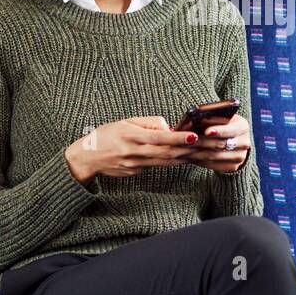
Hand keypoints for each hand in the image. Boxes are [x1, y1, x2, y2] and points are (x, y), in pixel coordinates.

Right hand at [65, 116, 197, 181]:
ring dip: (186, 157)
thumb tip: (169, 128)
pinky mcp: (136, 172)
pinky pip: (157, 166)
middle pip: (167, 153)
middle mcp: (135, 152)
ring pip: (166, 161)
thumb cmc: (107, 135)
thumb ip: (148, 123)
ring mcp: (136, 165)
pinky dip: (173, 162)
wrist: (87, 158)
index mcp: (132, 136)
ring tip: (203, 153)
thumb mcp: (126, 122)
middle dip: (189, 150)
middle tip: (207, 147)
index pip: (160, 138)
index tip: (194, 137)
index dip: (178, 138)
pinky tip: (186, 158)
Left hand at [181, 114, 250, 174]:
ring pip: (215, 156)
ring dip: (197, 153)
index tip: (206, 131)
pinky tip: (188, 156)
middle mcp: (245, 142)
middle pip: (221, 144)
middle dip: (202, 142)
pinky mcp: (233, 166)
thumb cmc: (221, 123)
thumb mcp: (220, 117)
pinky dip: (199, 160)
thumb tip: (194, 120)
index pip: (231, 130)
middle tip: (186, 141)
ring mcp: (240, 156)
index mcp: (243, 126)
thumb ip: (211, 118)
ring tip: (183, 149)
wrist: (232, 139)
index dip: (219, 131)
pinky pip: (213, 165)